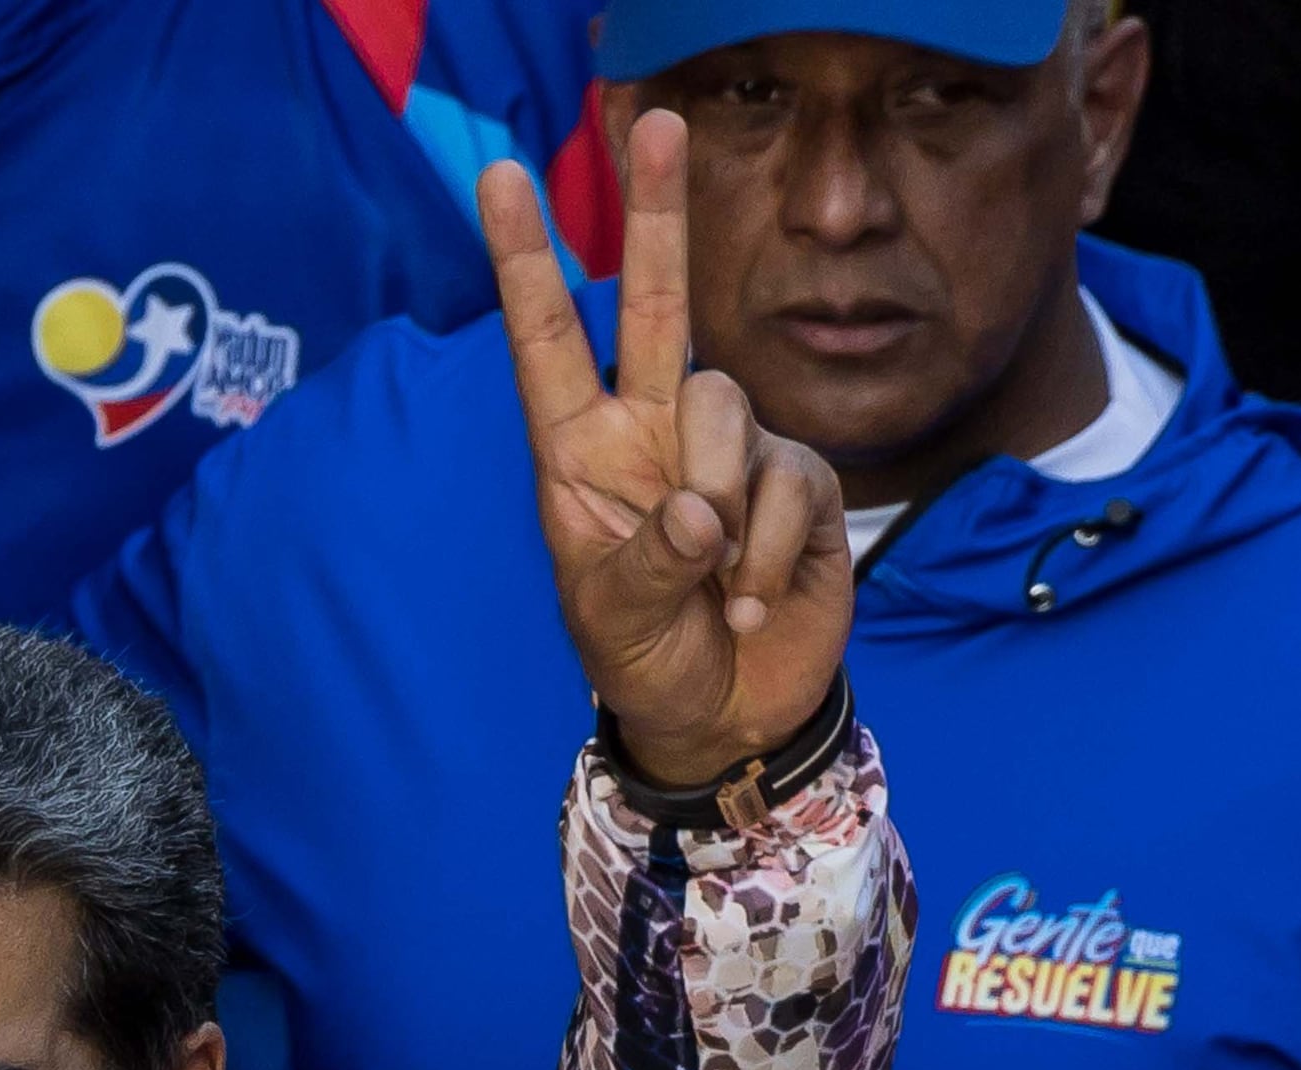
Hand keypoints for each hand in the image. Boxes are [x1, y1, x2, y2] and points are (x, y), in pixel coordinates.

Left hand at [480, 115, 849, 790]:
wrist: (726, 720)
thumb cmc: (644, 661)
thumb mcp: (612, 624)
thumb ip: (643, 568)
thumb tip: (696, 511)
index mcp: (580, 451)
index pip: (549, 342)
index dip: (527, 261)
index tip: (503, 177)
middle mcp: (653, 431)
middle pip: (660, 303)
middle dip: (658, 213)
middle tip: (657, 118)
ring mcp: (729, 451)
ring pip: (727, 408)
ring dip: (719, 503)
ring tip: (712, 588)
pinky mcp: (797, 484)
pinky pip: (786, 486)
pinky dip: (765, 555)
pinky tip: (749, 601)